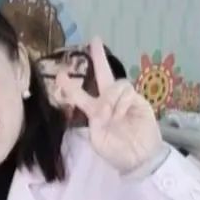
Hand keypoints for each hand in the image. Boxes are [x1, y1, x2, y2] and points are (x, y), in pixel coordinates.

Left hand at [53, 37, 162, 174]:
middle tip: (95, 40)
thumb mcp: (97, 140)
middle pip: (103, 74)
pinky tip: (121, 115)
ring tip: (110, 116)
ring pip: (115, 84)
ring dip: (110, 98)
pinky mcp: (140, 102)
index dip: (69, 85)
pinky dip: (121, 103)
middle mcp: (109, 101)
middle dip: (99, 57)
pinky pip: (128, 93)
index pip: (80, 94)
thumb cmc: (116, 152)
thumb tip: (102, 106)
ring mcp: (125, 100)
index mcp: (95, 111)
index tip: (59, 75)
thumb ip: (94, 120)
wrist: (139, 159)